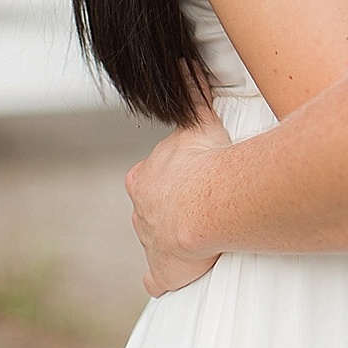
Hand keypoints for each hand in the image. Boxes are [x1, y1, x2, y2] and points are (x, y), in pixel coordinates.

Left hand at [124, 107, 231, 297]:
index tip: (182, 183)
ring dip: (168, 241)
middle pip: (149, 210)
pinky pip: (155, 279)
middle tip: (190, 213)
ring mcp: (149, 240)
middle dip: (165, 210)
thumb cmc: (205, 163)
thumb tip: (185, 62)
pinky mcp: (162, 269)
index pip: (148, 178)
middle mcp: (141, 209)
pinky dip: (157, 281)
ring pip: (152, 239)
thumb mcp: (196, 120)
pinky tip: (158, 285)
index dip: (165, 180)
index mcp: (144, 179)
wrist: (205, 204)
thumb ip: (192, 95)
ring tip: (190, 246)